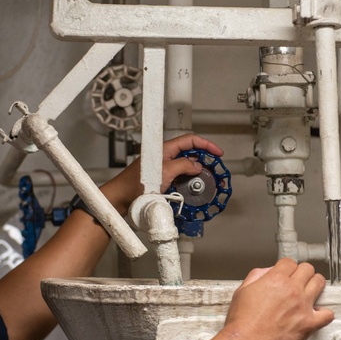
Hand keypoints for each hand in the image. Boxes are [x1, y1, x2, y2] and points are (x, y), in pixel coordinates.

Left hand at [99, 133, 222, 213]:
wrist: (121, 199)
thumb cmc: (135, 184)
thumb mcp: (165, 172)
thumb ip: (183, 165)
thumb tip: (196, 165)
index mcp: (164, 149)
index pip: (190, 140)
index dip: (206, 145)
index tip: (218, 153)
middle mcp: (165, 157)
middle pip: (190, 154)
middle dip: (205, 161)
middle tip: (215, 170)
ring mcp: (163, 169)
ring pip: (186, 167)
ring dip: (197, 174)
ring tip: (207, 181)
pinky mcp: (162, 180)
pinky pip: (180, 178)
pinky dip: (188, 182)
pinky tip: (193, 189)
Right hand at [217, 258, 333, 339]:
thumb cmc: (242, 323)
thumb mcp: (242, 291)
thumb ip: (255, 277)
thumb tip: (265, 273)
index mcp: (275, 280)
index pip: (289, 262)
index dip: (287, 267)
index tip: (287, 272)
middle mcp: (292, 290)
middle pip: (308, 269)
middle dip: (303, 272)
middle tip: (300, 279)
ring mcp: (302, 306)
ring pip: (319, 284)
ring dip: (315, 285)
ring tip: (311, 290)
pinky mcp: (308, 324)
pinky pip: (327, 314)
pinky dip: (325, 313)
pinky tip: (318, 314)